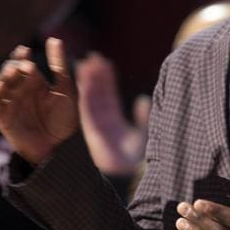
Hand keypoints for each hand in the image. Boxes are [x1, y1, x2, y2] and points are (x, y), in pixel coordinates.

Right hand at [0, 38, 78, 164]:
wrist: (61, 148)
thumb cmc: (66, 118)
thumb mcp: (66, 88)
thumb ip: (59, 64)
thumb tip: (55, 38)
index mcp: (34, 81)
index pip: (22, 62)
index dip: (21, 54)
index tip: (25, 50)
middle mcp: (20, 90)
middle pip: (9, 71)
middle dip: (13, 65)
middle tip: (24, 64)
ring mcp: (11, 103)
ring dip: (3, 76)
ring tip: (13, 71)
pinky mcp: (3, 117)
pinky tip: (0, 84)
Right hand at [76, 53, 149, 175]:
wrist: (128, 173)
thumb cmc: (136, 157)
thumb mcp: (143, 132)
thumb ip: (143, 116)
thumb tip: (145, 100)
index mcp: (113, 121)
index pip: (108, 95)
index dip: (106, 80)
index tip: (104, 63)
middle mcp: (102, 121)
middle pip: (97, 94)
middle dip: (95, 76)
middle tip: (93, 57)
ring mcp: (96, 125)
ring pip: (90, 98)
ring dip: (88, 81)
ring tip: (87, 62)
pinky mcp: (92, 129)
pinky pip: (87, 108)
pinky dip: (86, 94)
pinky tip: (85, 80)